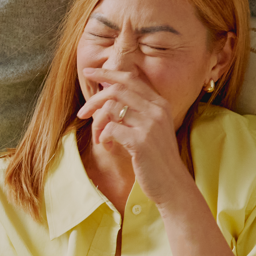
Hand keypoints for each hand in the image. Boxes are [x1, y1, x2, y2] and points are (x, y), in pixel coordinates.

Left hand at [76, 67, 190, 200]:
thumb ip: (136, 112)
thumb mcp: (151, 129)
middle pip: (116, 90)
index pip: (130, 79)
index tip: (89, 72)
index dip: (107, 73)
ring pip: (111, 109)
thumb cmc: (156, 158)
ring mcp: (150, 124)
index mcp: (159, 103)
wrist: (172, 184)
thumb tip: (108, 98)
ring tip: (100, 138)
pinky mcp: (141, 141)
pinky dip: (103, 137)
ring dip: (98, 124)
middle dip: (94, 100)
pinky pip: (111, 129)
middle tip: (83, 114)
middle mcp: (157, 110)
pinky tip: (109, 147)